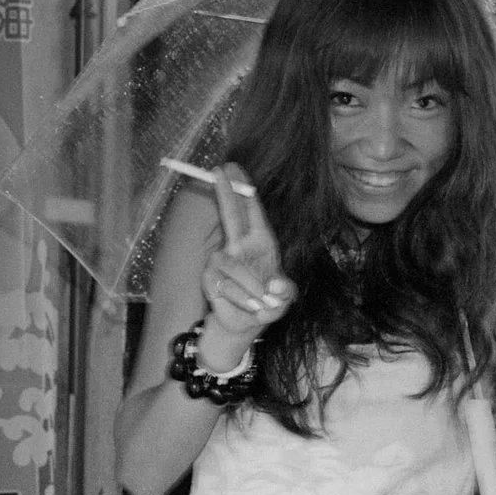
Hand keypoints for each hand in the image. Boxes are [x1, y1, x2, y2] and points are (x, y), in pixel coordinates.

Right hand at [198, 167, 294, 357]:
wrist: (246, 324)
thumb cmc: (268, 303)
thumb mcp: (284, 299)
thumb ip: (285, 292)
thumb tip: (276, 285)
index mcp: (260, 241)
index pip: (252, 211)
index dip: (244, 191)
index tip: (235, 170)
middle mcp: (239, 245)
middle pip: (230, 213)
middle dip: (225, 191)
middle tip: (219, 170)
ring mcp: (222, 260)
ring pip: (233, 265)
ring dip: (251, 287)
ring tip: (262, 303)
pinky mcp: (210, 277)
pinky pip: (225, 284)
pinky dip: (240, 299)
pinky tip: (247, 306)